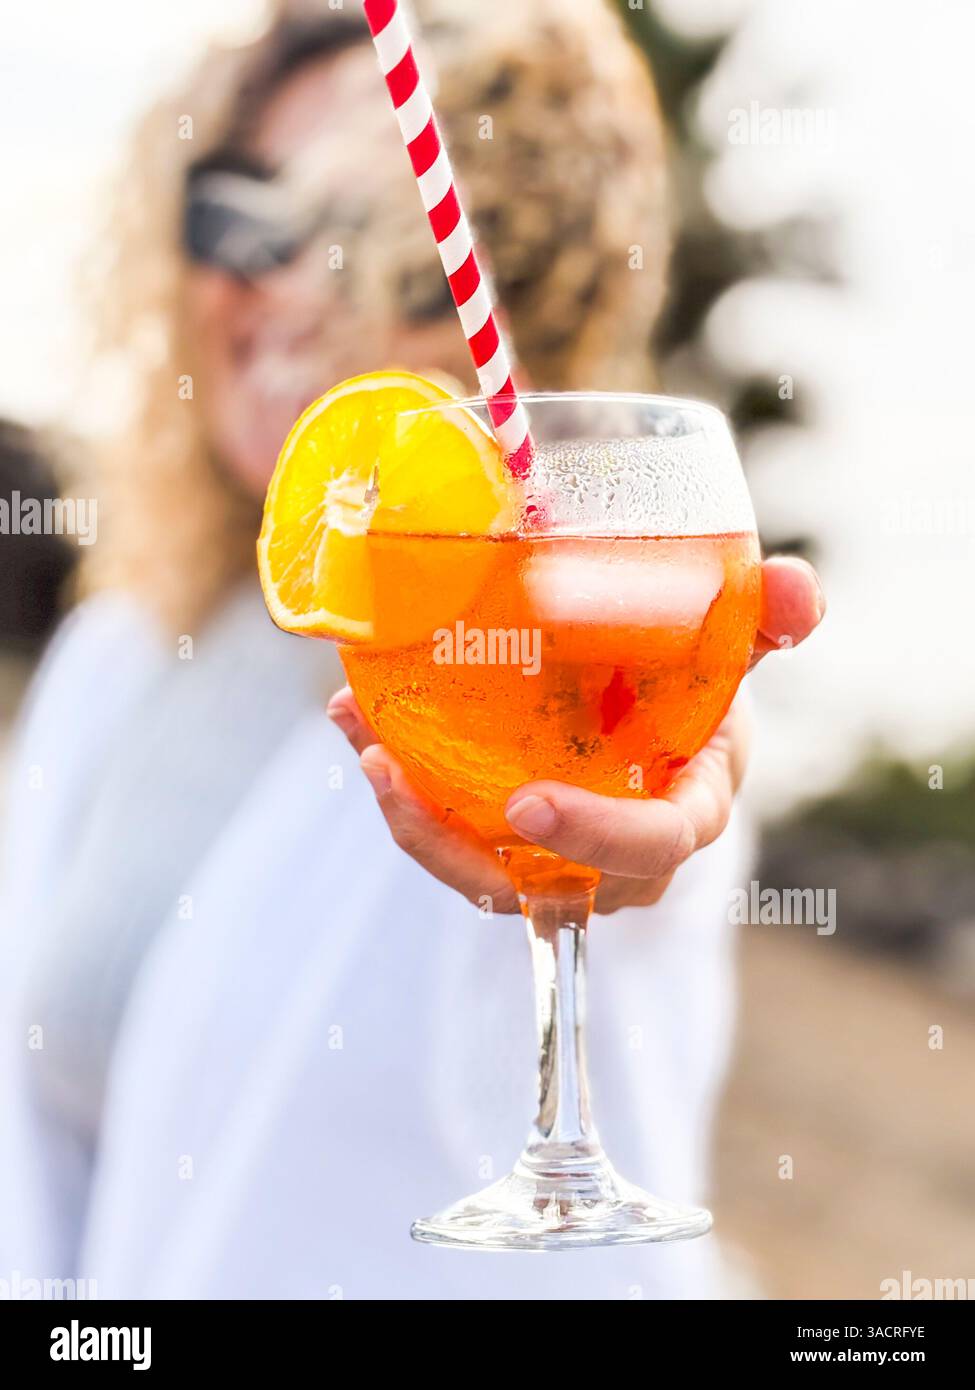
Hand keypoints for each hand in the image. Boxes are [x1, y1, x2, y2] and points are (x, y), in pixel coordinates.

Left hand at [327, 556, 823, 914]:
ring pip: (486, 873)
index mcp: (689, 799)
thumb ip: (765, 617)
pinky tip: (360, 729)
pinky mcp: (510, 844)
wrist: (652, 707)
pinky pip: (457, 840)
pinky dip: (406, 795)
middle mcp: (625, 849)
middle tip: (393, 779)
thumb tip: (801, 587)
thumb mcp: (729, 646)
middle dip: (462, 848)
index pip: (660, 843)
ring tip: (365, 752)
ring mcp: (564, 856)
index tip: (526, 805)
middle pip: (552, 884)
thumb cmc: (693, 683)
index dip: (600, 838)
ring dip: (416, 821)